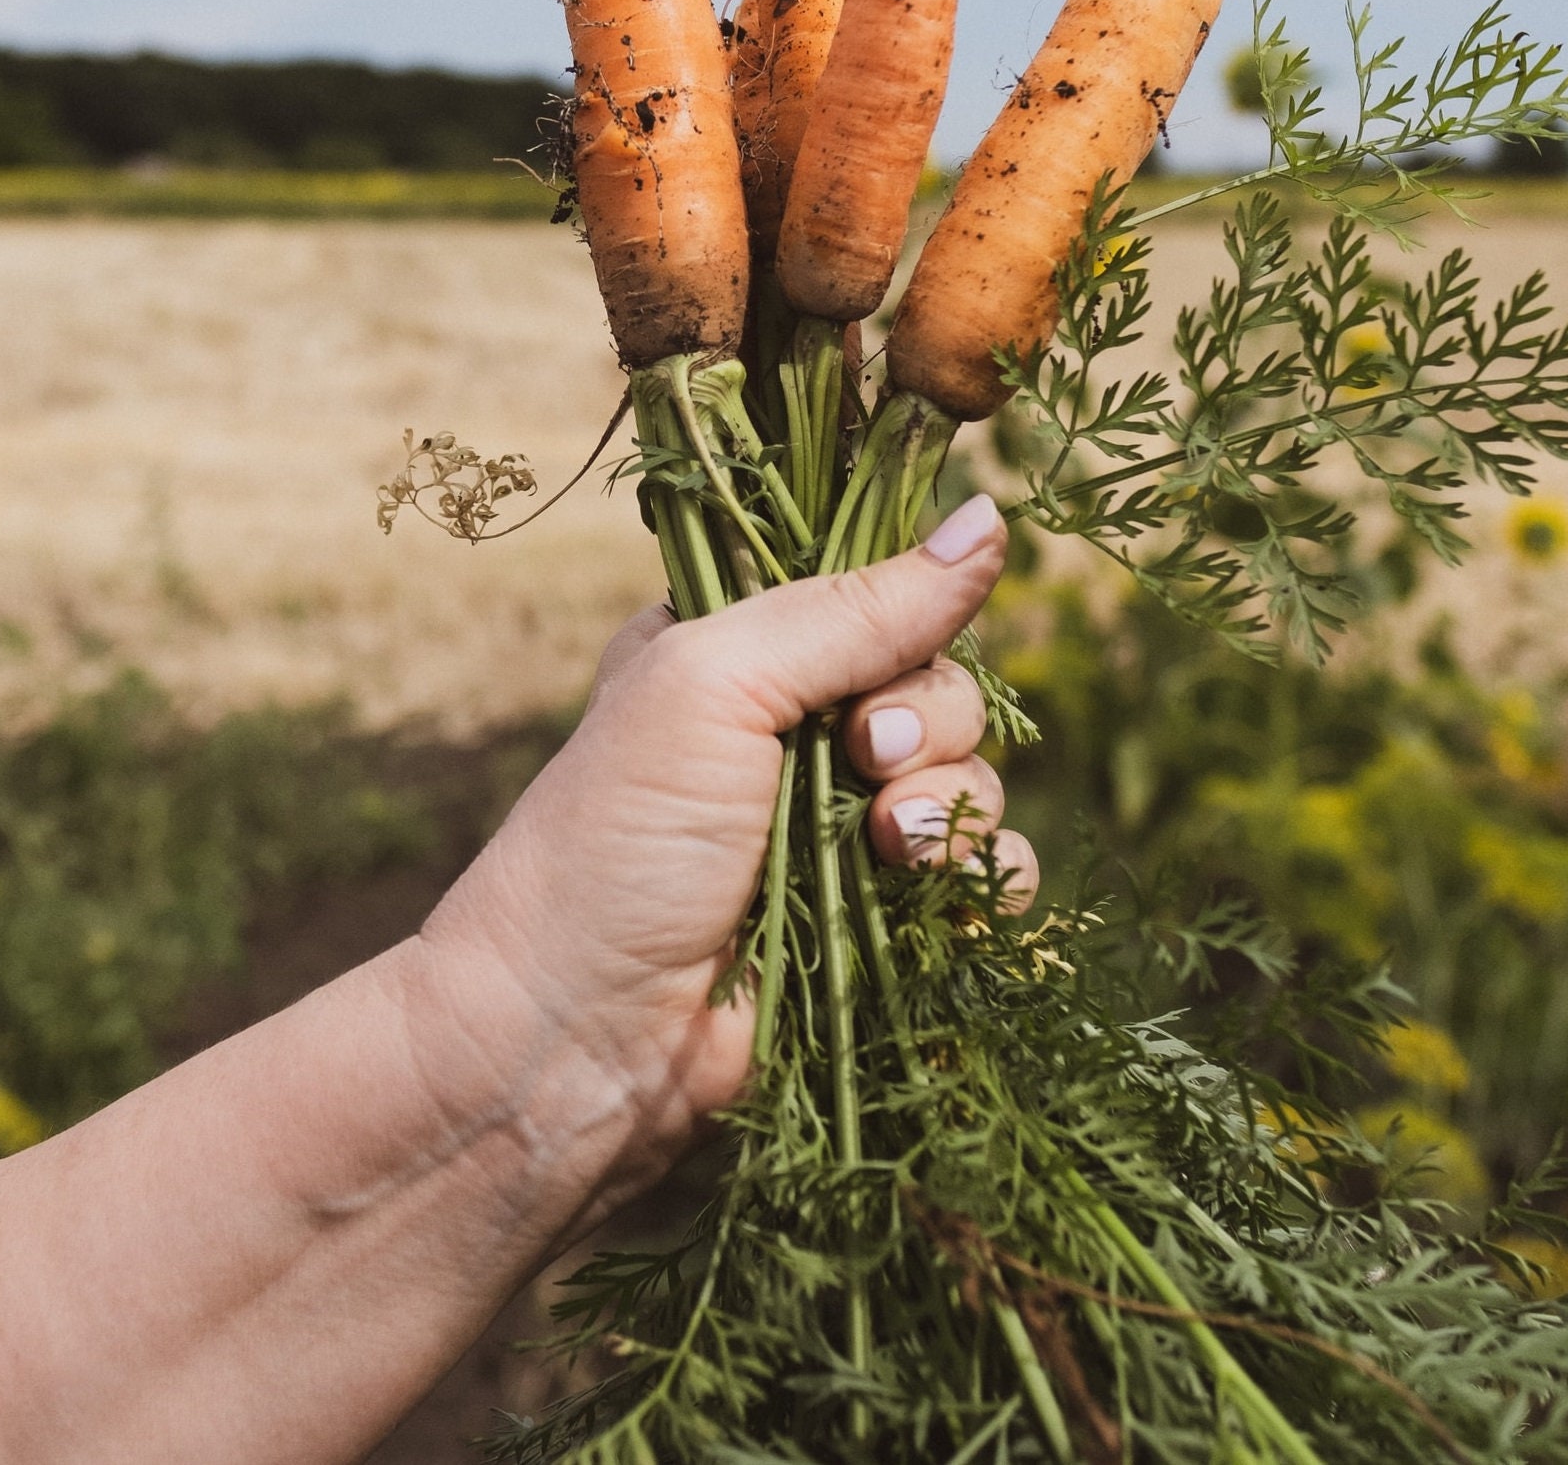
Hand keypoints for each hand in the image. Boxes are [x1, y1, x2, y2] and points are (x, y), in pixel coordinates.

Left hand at [427, 492, 1032, 1219]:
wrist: (576, 1047)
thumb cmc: (615, 845)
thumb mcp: (716, 685)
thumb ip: (855, 610)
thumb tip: (991, 521)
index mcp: (744, 651)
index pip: (876, 594)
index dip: (903, 623)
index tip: (867, 675)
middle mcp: (797, 734)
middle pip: (941, 685)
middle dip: (927, 722)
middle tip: (865, 761)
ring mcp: (841, 836)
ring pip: (972, 782)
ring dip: (953, 808)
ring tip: (889, 849)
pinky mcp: (880, 930)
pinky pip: (987, 882)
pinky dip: (985, 886)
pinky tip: (939, 901)